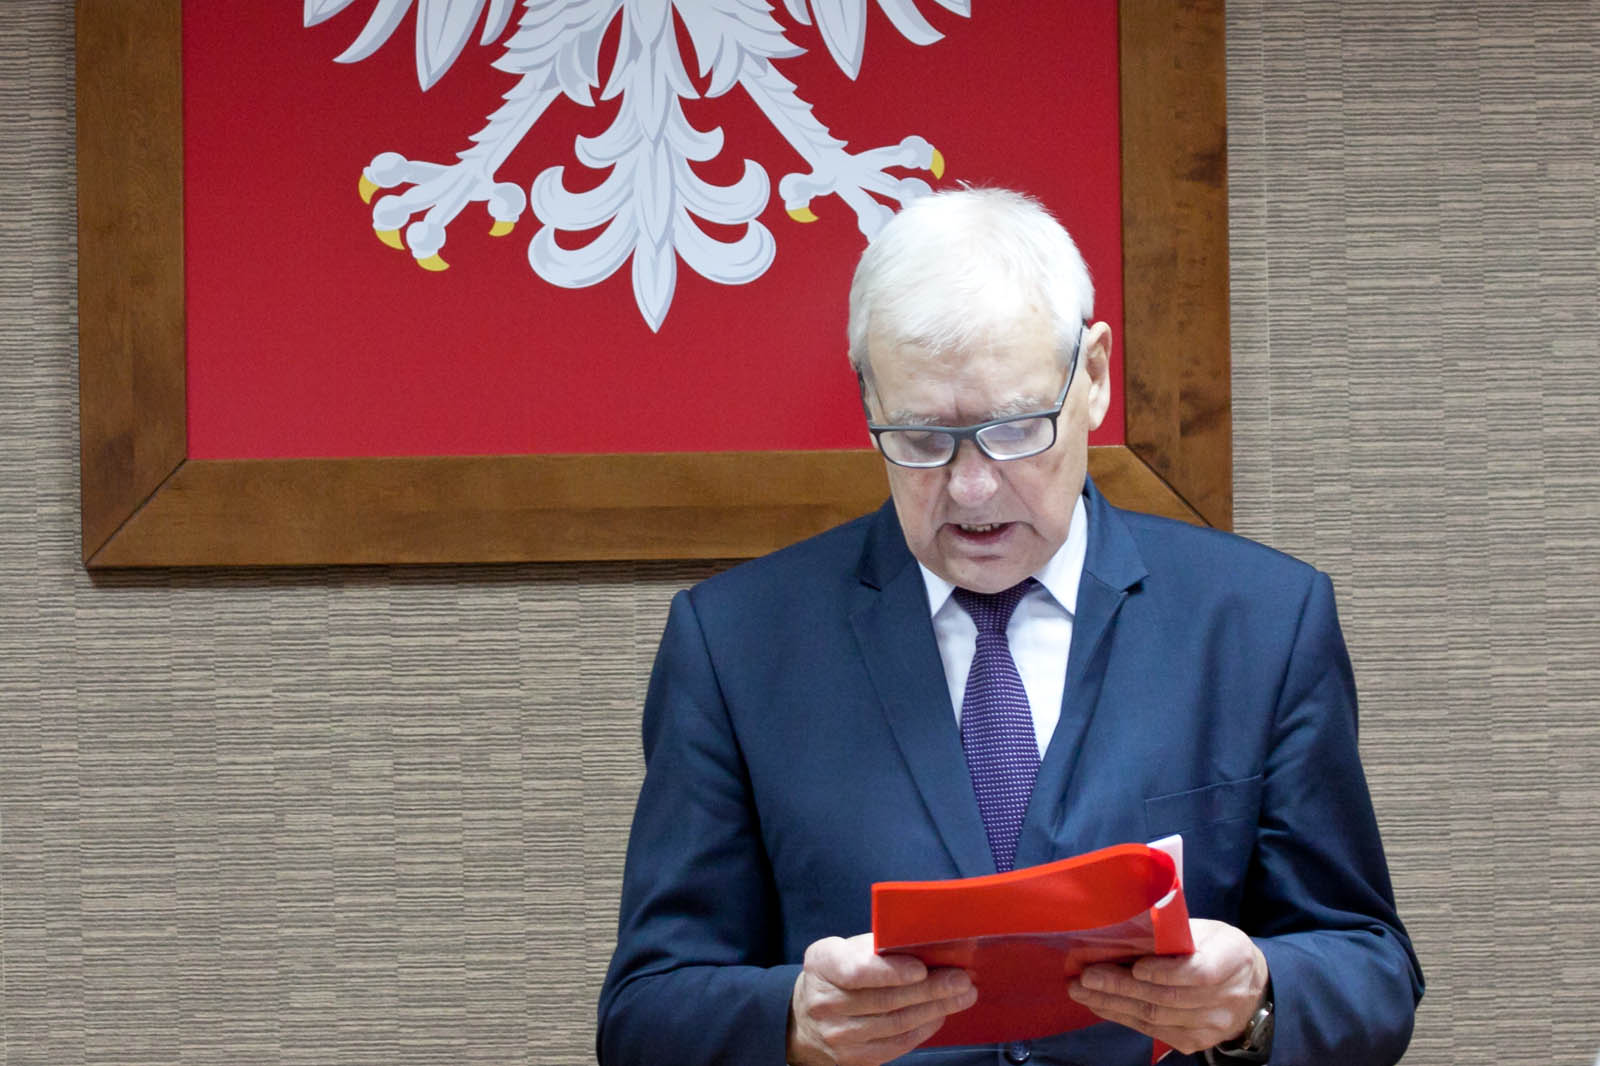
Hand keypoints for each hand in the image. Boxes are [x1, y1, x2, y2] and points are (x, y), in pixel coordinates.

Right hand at [787, 932, 976, 1065]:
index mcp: (822, 964)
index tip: (922, 967)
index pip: (857, 970)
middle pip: (885, 999)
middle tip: (961, 980)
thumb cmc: (836, 974)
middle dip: (931, 989)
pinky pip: (896, 1044)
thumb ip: (876, 947)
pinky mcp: (853, 1058)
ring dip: (935, 1009)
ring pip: (896, 1023)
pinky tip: (939, 1015)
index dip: (891, 971)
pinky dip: (923, 1029)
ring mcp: (838, 1035)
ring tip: (961, 996)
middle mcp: (825, 1002)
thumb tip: (925, 945)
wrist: (805, 1018)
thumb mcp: (844, 949)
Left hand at [1066, 919, 1267, 1055]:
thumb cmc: (1216, 948)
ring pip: (1156, 1017)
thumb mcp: (1205, 930)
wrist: (1250, 987)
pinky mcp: (1195, 1041)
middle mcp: (1226, 997)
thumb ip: (1172, 934)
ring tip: (1081, 990)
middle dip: (1121, 987)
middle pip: (1168, 997)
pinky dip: (1122, 1017)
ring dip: (1113, 1003)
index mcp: (1232, 958)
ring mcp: (1211, 1025)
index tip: (1135, 967)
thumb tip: (1120, 933)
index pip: (1199, 972)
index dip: (1166, 972)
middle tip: (1086, 977)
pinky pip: (1154, 1031)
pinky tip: (1100, 1004)